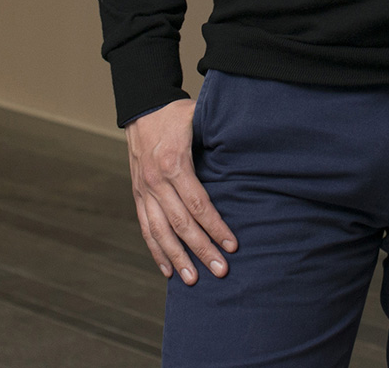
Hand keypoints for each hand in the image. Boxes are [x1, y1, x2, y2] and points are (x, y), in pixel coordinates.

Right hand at [126, 98, 236, 285]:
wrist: (142, 108)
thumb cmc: (178, 113)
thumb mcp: (200, 117)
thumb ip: (220, 134)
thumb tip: (251, 145)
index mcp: (174, 162)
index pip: (198, 203)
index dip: (216, 226)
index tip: (233, 245)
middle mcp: (155, 180)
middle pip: (181, 223)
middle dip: (201, 249)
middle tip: (220, 271)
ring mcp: (143, 190)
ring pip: (160, 231)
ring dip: (177, 257)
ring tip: (193, 280)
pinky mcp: (138, 195)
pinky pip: (146, 227)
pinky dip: (156, 250)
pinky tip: (168, 269)